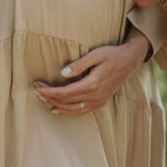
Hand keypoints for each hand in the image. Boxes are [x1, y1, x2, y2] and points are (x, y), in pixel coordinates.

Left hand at [32, 30, 149, 115]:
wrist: (130, 61)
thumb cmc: (112, 55)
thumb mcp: (96, 54)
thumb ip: (79, 64)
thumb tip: (62, 73)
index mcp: (92, 84)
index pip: (65, 92)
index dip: (49, 91)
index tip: (38, 86)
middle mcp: (95, 96)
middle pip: (66, 102)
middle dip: (49, 97)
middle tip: (36, 90)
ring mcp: (99, 101)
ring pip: (72, 110)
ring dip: (56, 105)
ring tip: (43, 99)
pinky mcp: (100, 102)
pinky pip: (81, 111)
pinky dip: (68, 112)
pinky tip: (58, 109)